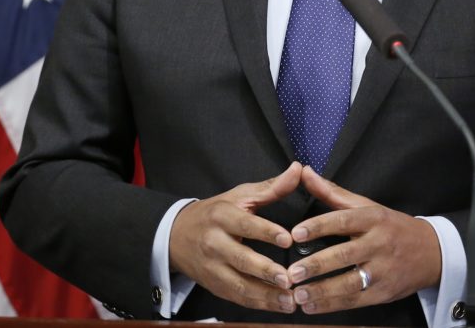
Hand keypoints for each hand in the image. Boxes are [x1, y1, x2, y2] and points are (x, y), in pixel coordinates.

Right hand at [169, 161, 301, 312]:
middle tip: (289, 278)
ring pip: (239, 284)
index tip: (287, 239)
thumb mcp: (239, 196)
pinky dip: (258, 304)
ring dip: (266, 295)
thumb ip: (271, 187)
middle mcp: (215, 243)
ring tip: (290, 300)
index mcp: (222, 216)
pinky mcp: (214, 286)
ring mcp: (213, 267)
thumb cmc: (215, 213)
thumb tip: (298, 169)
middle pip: (241, 259)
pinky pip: (237, 297)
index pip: (246, 225)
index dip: (266, 232)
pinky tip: (278, 306)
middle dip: (265, 271)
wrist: (176, 235)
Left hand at [286, 165, 441, 313]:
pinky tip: (312, 307)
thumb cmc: (392, 226)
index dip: (319, 226)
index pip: (343, 220)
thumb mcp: (367, 206)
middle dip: (316, 265)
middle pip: (344, 254)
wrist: (433, 252)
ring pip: (349, 282)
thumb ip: (333, 192)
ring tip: (298, 294)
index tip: (296, 234)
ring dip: (322, 291)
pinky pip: (356, 300)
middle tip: (291, 272)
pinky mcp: (384, 293)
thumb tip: (304, 172)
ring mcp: (383, 270)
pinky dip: (332, 305)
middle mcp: (379, 244)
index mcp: (374, 218)